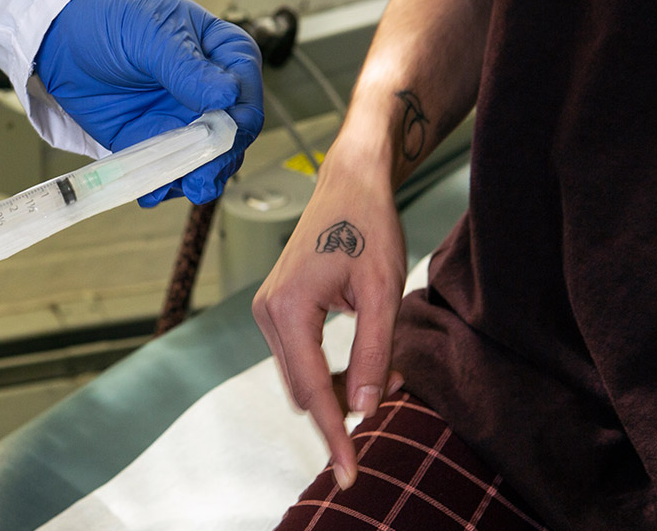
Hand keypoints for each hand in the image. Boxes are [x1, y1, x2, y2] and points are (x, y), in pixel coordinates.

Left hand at [35, 0, 262, 206]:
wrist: (62, 34)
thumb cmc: (113, 16)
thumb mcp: (152, 34)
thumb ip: (188, 69)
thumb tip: (227, 95)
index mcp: (224, 54)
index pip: (246, 93)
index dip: (238, 118)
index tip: (220, 134)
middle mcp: (210, 91)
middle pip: (231, 136)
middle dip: (217, 160)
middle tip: (200, 177)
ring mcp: (183, 120)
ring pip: (204, 160)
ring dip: (192, 178)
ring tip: (174, 187)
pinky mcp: (153, 140)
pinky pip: (167, 171)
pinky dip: (161, 184)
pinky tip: (150, 190)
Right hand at [251, 152, 405, 488]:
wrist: (349, 184)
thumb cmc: (368, 227)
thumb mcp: (382, 293)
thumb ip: (372, 353)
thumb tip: (364, 410)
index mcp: (287, 311)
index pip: (312, 390)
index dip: (333, 434)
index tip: (347, 473)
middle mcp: (267, 314)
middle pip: (302, 390)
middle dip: (341, 408)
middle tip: (389, 402)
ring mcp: (267, 311)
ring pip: (301, 377)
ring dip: (337, 387)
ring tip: (383, 372)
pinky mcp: (277, 309)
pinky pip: (299, 358)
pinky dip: (328, 369)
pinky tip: (360, 361)